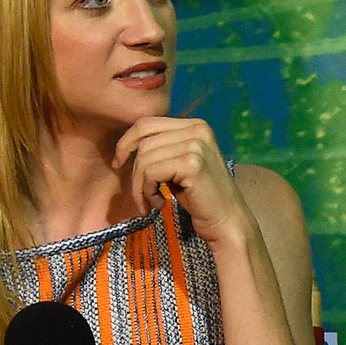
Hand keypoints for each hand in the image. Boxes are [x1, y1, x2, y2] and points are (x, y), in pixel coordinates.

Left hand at [112, 116, 254, 250]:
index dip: (126, 142)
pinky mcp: (192, 164)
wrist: (226, 221)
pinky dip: (148, 192)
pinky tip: (161, 204)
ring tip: (152, 201)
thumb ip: (162, 148)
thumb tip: (127, 144)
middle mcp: (198, 129)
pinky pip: (151, 173)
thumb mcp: (179, 164)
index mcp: (195, 125)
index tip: (119, 163)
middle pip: (143, 142)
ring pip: (144, 159)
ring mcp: (197, 145)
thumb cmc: (200, 196)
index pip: (146, 123)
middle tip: (140, 195)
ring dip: (141, 186)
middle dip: (134, 172)